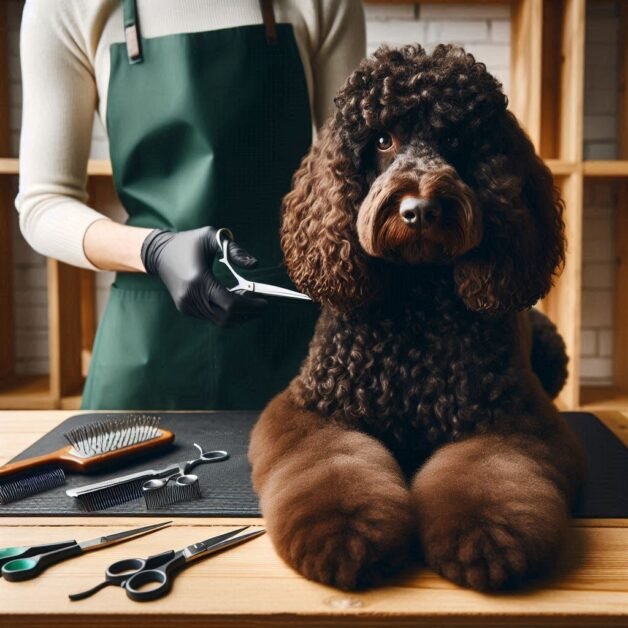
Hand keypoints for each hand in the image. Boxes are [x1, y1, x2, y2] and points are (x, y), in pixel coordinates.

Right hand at [141, 226, 266, 325]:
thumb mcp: (212, 237)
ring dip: (239, 316)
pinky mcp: (185, 309)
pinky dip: (227, 314)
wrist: (160, 253)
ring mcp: (186, 305)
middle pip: (227, 317)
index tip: (265, 302)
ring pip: (219, 321)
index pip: (230, 303)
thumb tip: (255, 264)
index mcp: (198, 280)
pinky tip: (236, 304)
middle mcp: (190, 297)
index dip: (250, 305)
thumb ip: (235, 250)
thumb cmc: (189, 242)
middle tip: (262, 307)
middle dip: (248, 314)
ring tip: (251, 305)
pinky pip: (211, 317)